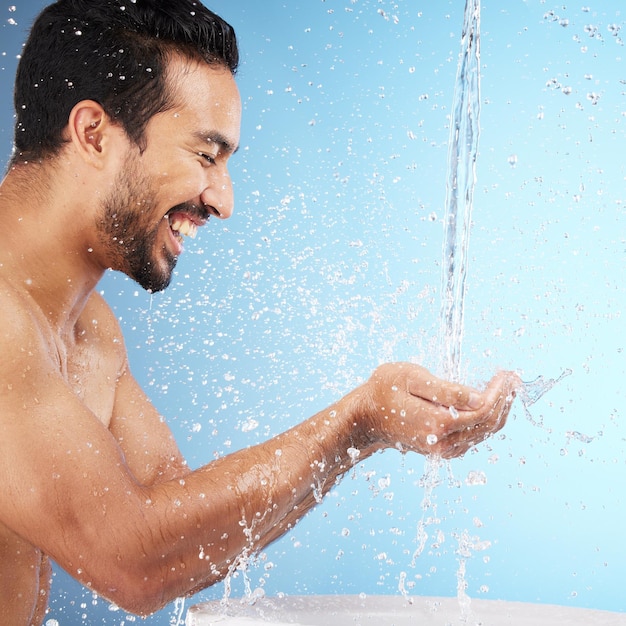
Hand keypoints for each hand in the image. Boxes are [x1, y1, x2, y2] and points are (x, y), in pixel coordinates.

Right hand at [361, 362, 519, 457]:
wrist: (365, 417)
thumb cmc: (385, 390)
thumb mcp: (414, 379)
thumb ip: (448, 391)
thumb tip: (480, 397)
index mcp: (439, 423)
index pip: (483, 411)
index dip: (499, 392)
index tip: (506, 373)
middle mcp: (444, 442)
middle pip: (488, 424)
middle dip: (505, 400)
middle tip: (513, 377)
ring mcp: (443, 449)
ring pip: (484, 433)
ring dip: (499, 410)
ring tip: (507, 388)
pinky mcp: (441, 449)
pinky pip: (473, 437)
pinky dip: (486, 421)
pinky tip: (490, 404)